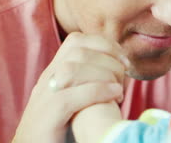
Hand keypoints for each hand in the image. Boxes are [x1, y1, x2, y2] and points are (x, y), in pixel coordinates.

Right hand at [12, 33, 128, 142]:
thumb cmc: (61, 130)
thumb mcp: (74, 100)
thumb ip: (87, 83)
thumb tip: (122, 70)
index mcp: (53, 73)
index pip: (75, 41)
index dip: (103, 43)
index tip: (123, 57)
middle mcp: (47, 80)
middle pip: (77, 49)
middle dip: (108, 55)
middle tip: (126, 70)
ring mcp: (44, 98)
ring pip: (73, 68)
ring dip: (105, 72)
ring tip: (121, 87)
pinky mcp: (46, 118)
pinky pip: (71, 97)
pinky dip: (99, 92)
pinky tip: (116, 96)